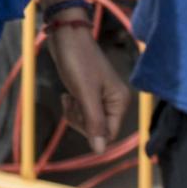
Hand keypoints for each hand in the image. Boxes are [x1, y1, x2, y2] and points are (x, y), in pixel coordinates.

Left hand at [45, 23, 130, 153]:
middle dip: (80, 121)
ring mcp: (101, 98)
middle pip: (97, 130)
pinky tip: (68, 95)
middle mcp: (114, 101)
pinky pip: (82, 112)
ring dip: (74, 114)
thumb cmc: (78, 61)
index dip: (91, 132)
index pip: (109, 134)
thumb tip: (99, 151)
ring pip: (87, 122)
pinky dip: (73, 108)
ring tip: (69, 96)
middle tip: (72, 101)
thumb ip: (94, 122)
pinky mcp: (89, 93)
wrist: (66, 36)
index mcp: (120, 101)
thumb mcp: (86, 93)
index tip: (77, 115)